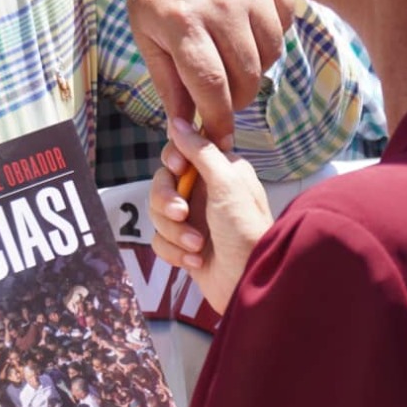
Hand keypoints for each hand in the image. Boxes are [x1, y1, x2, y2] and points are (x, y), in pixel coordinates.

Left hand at [126, 0, 293, 145]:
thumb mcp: (148, 39)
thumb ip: (170, 87)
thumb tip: (185, 135)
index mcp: (183, 21)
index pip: (212, 86)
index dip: (220, 120)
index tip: (221, 138)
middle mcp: (221, 3)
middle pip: (247, 76)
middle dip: (237, 99)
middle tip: (223, 97)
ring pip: (271, 54)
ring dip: (254, 67)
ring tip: (231, 57)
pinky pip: (284, 24)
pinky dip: (269, 36)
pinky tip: (246, 28)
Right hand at [149, 117, 272, 313]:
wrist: (248, 284)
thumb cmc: (245, 231)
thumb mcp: (227, 183)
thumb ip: (201, 151)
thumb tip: (178, 122)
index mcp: (220, 171)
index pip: (181, 153)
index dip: (172, 160)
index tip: (176, 168)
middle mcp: (206, 193)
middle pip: (162, 184)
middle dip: (167, 202)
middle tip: (182, 214)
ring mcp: (195, 220)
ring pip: (157, 215)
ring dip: (175, 233)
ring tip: (197, 246)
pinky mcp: (185, 247)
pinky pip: (159, 241)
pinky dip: (174, 252)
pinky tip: (196, 261)